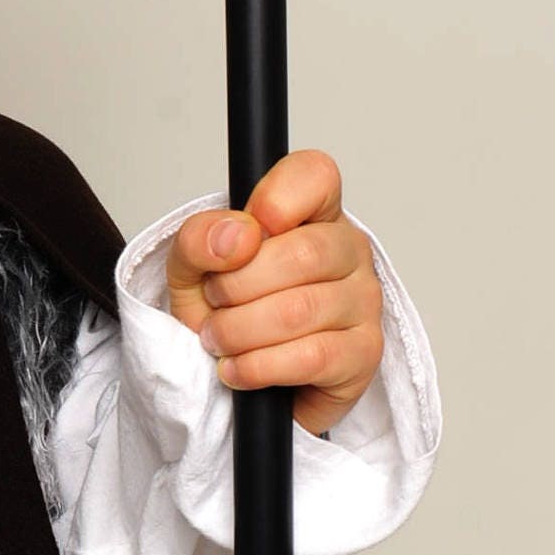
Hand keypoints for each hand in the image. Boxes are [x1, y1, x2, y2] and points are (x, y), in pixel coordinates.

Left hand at [165, 149, 383, 436]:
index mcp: (312, 214)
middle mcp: (348, 250)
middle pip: (301, 253)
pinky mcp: (363, 355)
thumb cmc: (225, 314)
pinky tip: (237, 369)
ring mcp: (363, 301)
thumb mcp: (191, 270)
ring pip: (299, 310)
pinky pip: (310, 357)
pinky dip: (257, 367)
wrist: (237, 379)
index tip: (242, 238)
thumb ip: (199, 240)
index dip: (274, 198)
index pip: (314, 175)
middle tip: (215, 304)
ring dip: (239, 332)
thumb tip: (237, 237)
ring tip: (219, 340)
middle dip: (236, 288)